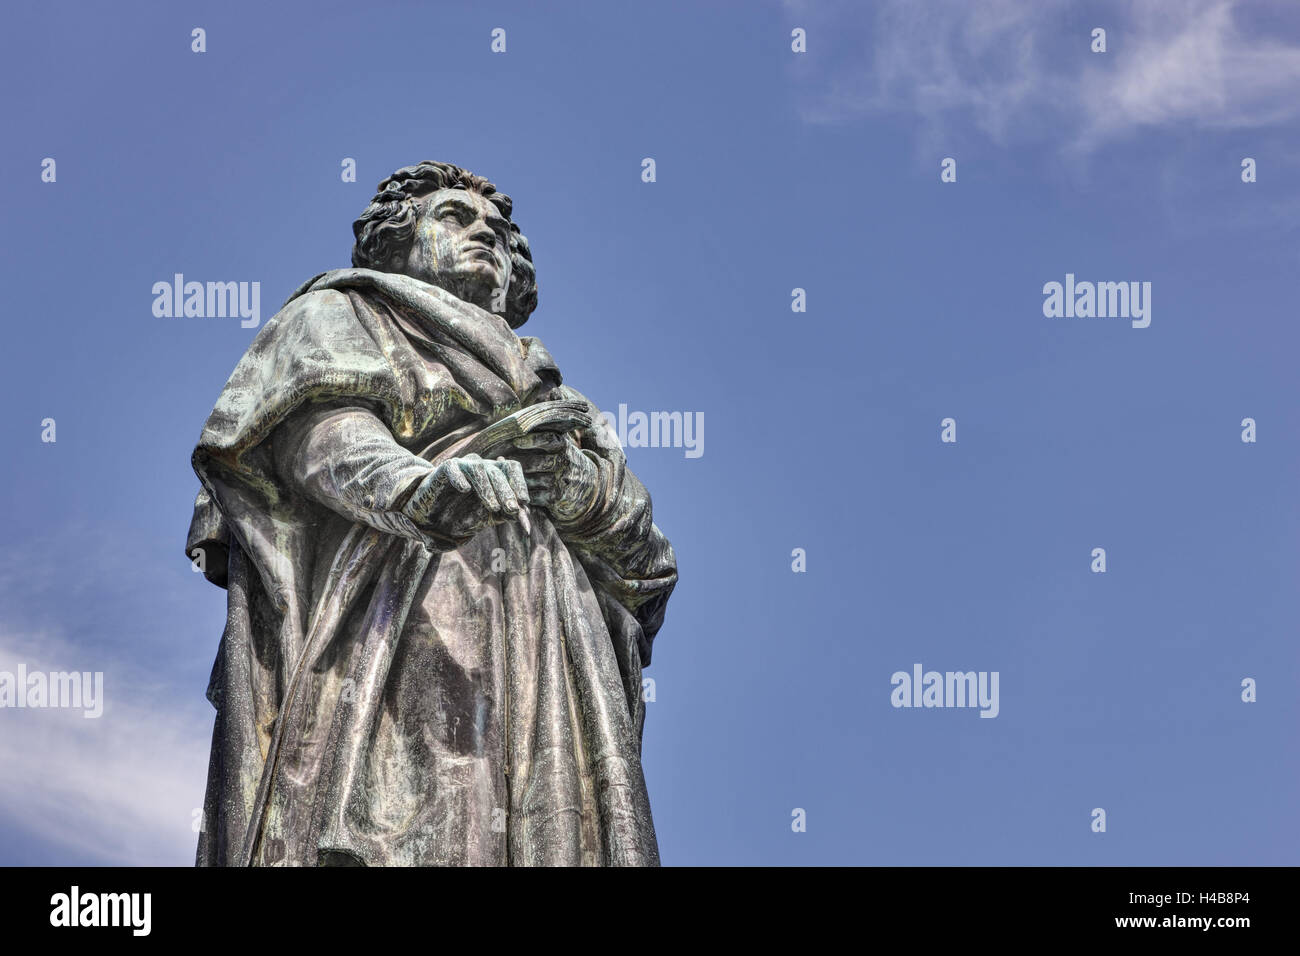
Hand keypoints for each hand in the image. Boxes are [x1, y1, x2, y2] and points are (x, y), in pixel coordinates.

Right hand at [402, 453, 529, 544]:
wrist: (433, 516)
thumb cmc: (465, 513)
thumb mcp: (488, 517)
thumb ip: (505, 515)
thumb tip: (521, 516)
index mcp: (495, 474)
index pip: (511, 469)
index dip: (519, 483)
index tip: (524, 502)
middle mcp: (481, 466)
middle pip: (497, 471)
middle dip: (507, 491)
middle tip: (512, 509)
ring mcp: (462, 465)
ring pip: (478, 468)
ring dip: (488, 489)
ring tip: (494, 508)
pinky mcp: (443, 469)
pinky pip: (452, 468)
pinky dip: (459, 477)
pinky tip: (464, 489)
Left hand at [505, 431, 598, 523]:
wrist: (590, 487)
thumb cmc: (566, 463)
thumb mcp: (563, 448)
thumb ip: (545, 438)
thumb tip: (515, 430)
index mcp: (565, 447)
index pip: (548, 440)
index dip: (531, 440)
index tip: (515, 442)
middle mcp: (565, 462)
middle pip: (536, 462)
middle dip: (517, 463)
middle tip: (501, 461)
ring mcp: (561, 481)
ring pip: (531, 480)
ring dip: (517, 479)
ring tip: (506, 476)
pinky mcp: (557, 498)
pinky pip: (533, 495)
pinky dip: (523, 493)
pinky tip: (517, 490)